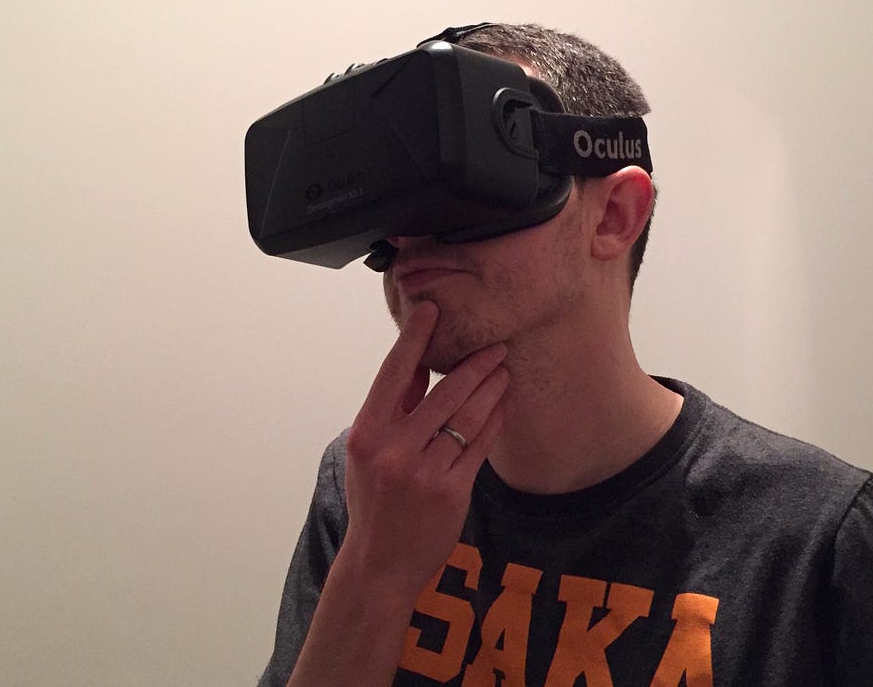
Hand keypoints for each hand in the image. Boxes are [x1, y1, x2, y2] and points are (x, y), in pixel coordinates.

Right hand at [339, 300, 509, 595]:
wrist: (379, 562)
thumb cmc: (374, 502)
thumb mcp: (367, 453)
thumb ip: (392, 411)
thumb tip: (420, 367)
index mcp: (367, 432)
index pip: (394, 374)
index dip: (414, 338)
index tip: (431, 309)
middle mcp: (393, 448)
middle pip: (445, 392)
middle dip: (476, 365)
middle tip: (496, 346)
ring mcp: (423, 471)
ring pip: (467, 416)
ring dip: (491, 389)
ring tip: (505, 372)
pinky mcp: (451, 492)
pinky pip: (479, 447)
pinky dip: (493, 423)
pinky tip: (502, 408)